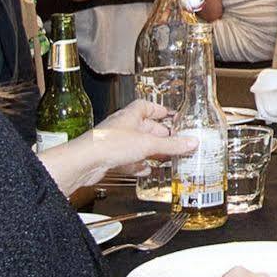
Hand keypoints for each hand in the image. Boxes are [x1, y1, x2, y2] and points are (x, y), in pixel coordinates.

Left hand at [37, 100, 192, 195]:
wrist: (86, 162)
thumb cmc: (109, 143)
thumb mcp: (148, 143)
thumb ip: (171, 145)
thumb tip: (191, 142)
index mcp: (130, 115)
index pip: (146, 106)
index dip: (159, 110)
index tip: (171, 114)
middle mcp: (122, 127)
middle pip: (144, 128)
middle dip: (160, 135)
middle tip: (174, 141)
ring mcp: (115, 143)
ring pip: (137, 145)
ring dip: (151, 151)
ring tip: (164, 157)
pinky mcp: (110, 159)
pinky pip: (128, 161)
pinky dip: (139, 165)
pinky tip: (145, 170)